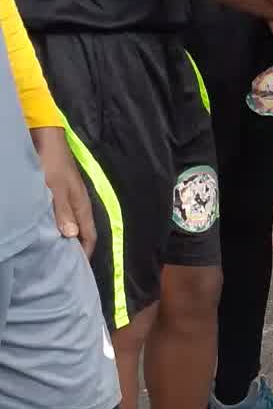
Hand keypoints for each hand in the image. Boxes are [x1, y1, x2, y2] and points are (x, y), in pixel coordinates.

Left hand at [31, 126, 95, 255]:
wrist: (47, 139)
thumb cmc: (52, 164)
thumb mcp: (55, 188)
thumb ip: (63, 211)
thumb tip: (72, 236)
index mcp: (82, 205)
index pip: (90, 235)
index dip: (85, 253)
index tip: (78, 270)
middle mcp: (79, 204)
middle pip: (82, 232)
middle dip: (77, 249)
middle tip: (66, 266)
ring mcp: (70, 198)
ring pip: (72, 225)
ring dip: (67, 239)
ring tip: (57, 253)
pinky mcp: (61, 194)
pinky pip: (64, 217)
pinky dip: (59, 228)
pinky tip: (49, 232)